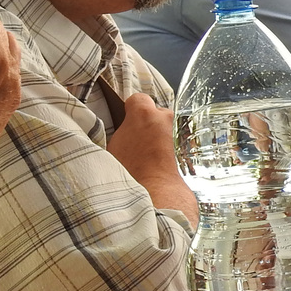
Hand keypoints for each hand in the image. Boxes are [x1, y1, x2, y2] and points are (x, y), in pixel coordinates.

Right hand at [108, 94, 198, 222]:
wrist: (153, 192)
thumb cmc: (129, 169)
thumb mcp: (111, 146)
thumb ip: (118, 131)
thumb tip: (115, 131)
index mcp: (144, 113)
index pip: (137, 99)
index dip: (128, 110)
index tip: (122, 122)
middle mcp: (162, 118)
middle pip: (152, 112)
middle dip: (143, 122)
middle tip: (130, 139)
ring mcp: (173, 132)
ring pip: (160, 127)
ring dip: (151, 135)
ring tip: (138, 152)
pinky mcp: (179, 149)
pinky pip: (165, 141)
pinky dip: (157, 147)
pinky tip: (145, 160)